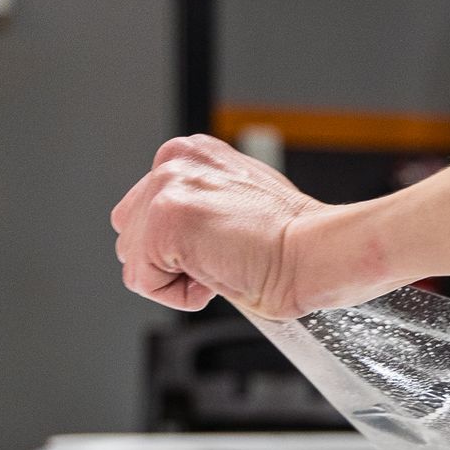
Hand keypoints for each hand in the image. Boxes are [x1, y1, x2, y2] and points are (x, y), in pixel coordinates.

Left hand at [111, 135, 390, 319]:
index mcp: (191, 154)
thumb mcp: (241, 205)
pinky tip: (219, 276)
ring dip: (177, 278)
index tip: (227, 246)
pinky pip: (144, 282)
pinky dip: (180, 295)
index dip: (183, 249)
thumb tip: (185, 236)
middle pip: (130, 235)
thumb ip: (202, 206)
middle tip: (226, 258)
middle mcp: (175, 161)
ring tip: (226, 264)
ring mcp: (167, 188)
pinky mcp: (165, 222)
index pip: (146, 214)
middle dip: (170, 261)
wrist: (319, 253)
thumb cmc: (298, 241)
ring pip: (134, 260)